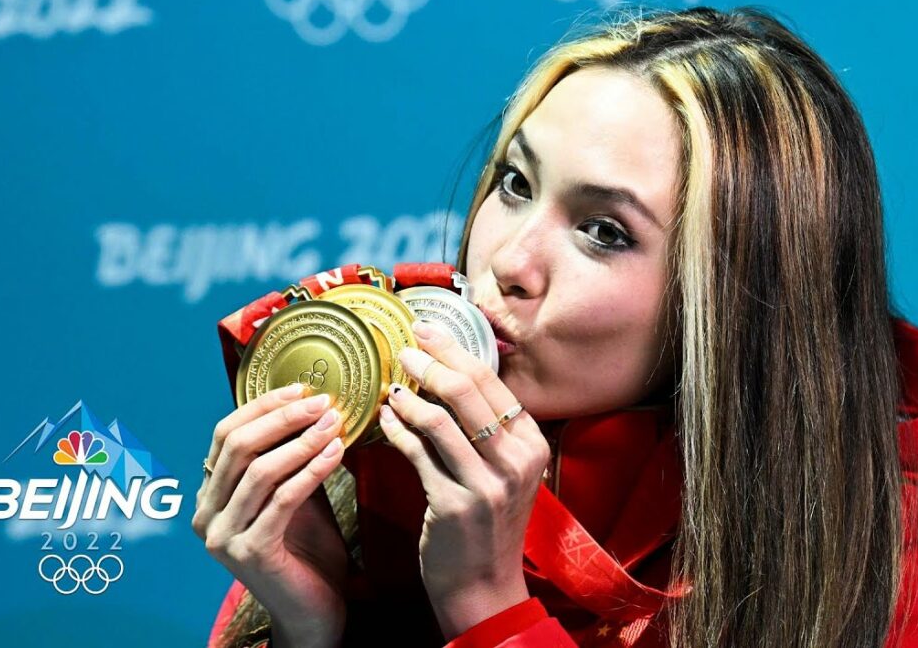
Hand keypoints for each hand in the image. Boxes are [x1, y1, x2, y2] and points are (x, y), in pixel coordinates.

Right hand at [192, 384, 348, 647]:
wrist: (313, 610)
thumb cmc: (306, 550)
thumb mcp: (295, 493)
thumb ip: (291, 457)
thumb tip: (314, 406)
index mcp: (210, 495)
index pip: (226, 434)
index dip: (263, 406)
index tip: (303, 388)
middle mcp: (206, 514)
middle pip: (238, 447)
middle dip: (283, 418)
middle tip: (322, 402)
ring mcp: (223, 536)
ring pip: (260, 470)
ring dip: (301, 441)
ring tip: (334, 423)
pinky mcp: (249, 552)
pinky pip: (282, 499)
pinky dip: (311, 471)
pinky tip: (336, 453)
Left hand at [377, 319, 551, 638]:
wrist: (484, 586)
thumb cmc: (488, 524)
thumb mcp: (505, 472)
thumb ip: (488, 430)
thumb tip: (450, 375)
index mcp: (532, 444)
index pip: (492, 382)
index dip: (455, 350)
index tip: (428, 331)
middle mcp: (515, 460)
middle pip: (467, 391)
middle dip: (430, 361)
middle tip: (404, 348)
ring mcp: (486, 484)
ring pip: (439, 419)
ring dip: (408, 395)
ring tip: (390, 384)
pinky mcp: (453, 504)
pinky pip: (417, 453)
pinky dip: (397, 430)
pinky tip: (384, 419)